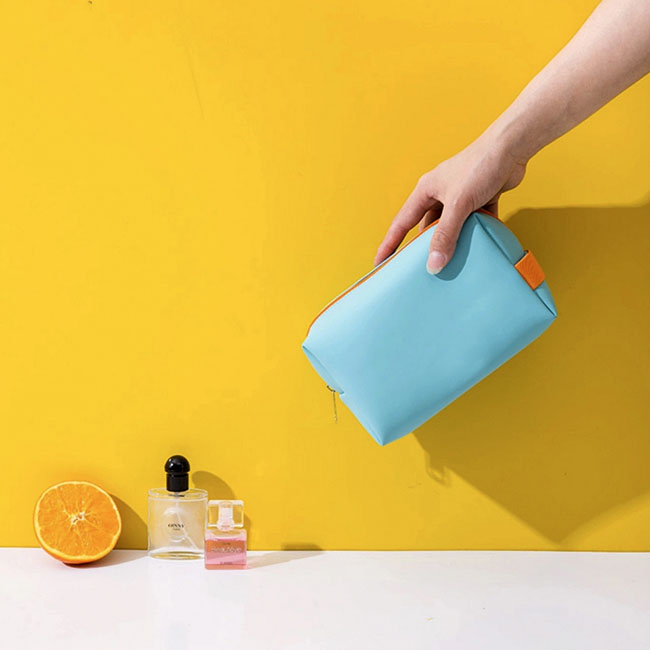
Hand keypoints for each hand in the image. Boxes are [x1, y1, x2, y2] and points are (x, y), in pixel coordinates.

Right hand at [374, 135, 526, 272]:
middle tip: (419, 268)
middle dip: (424, 247)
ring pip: (451, 226)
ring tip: (451, 262)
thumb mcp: (458, 205)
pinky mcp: (479, 198)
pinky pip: (473, 222)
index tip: (381, 262)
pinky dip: (475, 233)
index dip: (390, 244)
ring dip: (453, 241)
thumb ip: (445, 235)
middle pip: (426, 227)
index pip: (402, 223)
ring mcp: (460, 196)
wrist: (512, 146)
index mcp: (425, 191)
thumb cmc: (479, 166)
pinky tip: (478, 247)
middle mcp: (440, 193)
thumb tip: (433, 264)